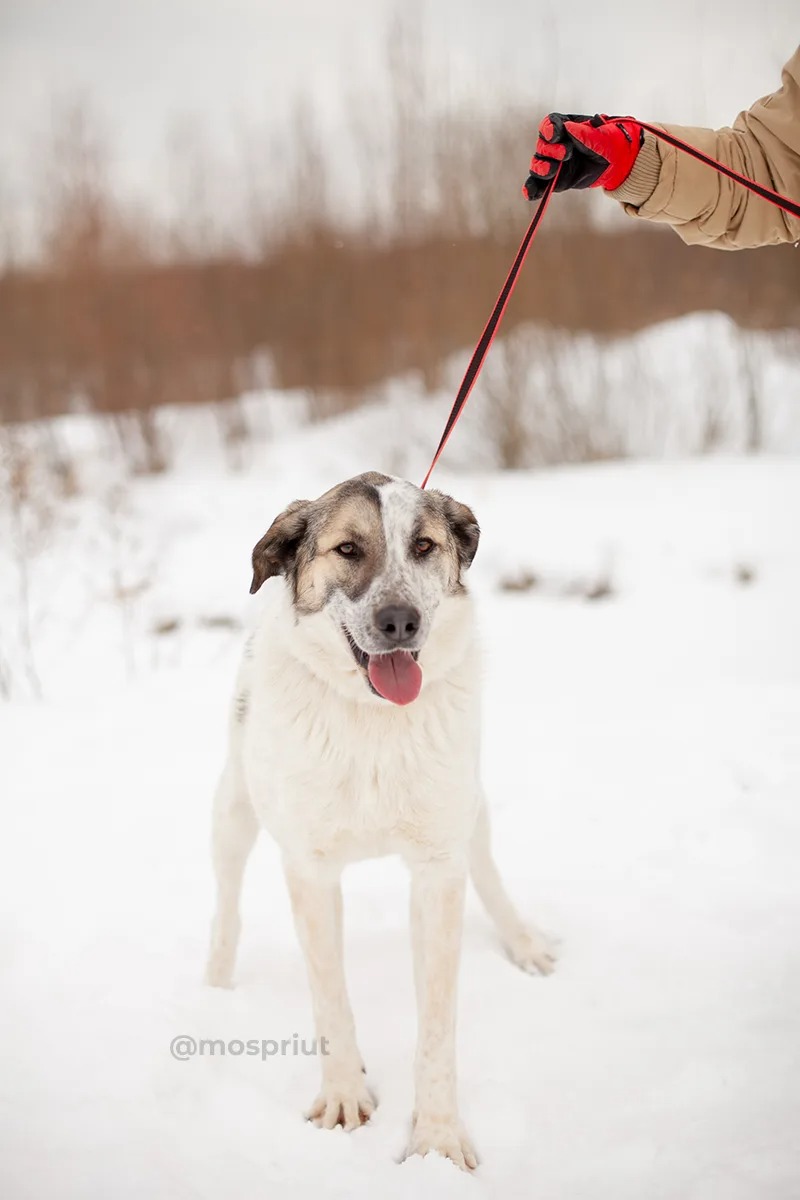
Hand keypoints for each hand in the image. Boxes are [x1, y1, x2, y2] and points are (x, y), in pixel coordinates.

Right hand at [523, 113, 642, 199]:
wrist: (618, 164)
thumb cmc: (610, 144)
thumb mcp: (603, 137)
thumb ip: (587, 134)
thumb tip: (569, 129)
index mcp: (566, 126)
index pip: (550, 124)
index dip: (549, 129)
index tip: (555, 135)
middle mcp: (556, 144)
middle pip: (543, 145)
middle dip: (550, 150)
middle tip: (565, 154)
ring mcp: (554, 163)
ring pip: (538, 164)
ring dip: (540, 168)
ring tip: (550, 171)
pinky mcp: (555, 180)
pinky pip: (539, 185)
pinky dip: (532, 189)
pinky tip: (529, 193)